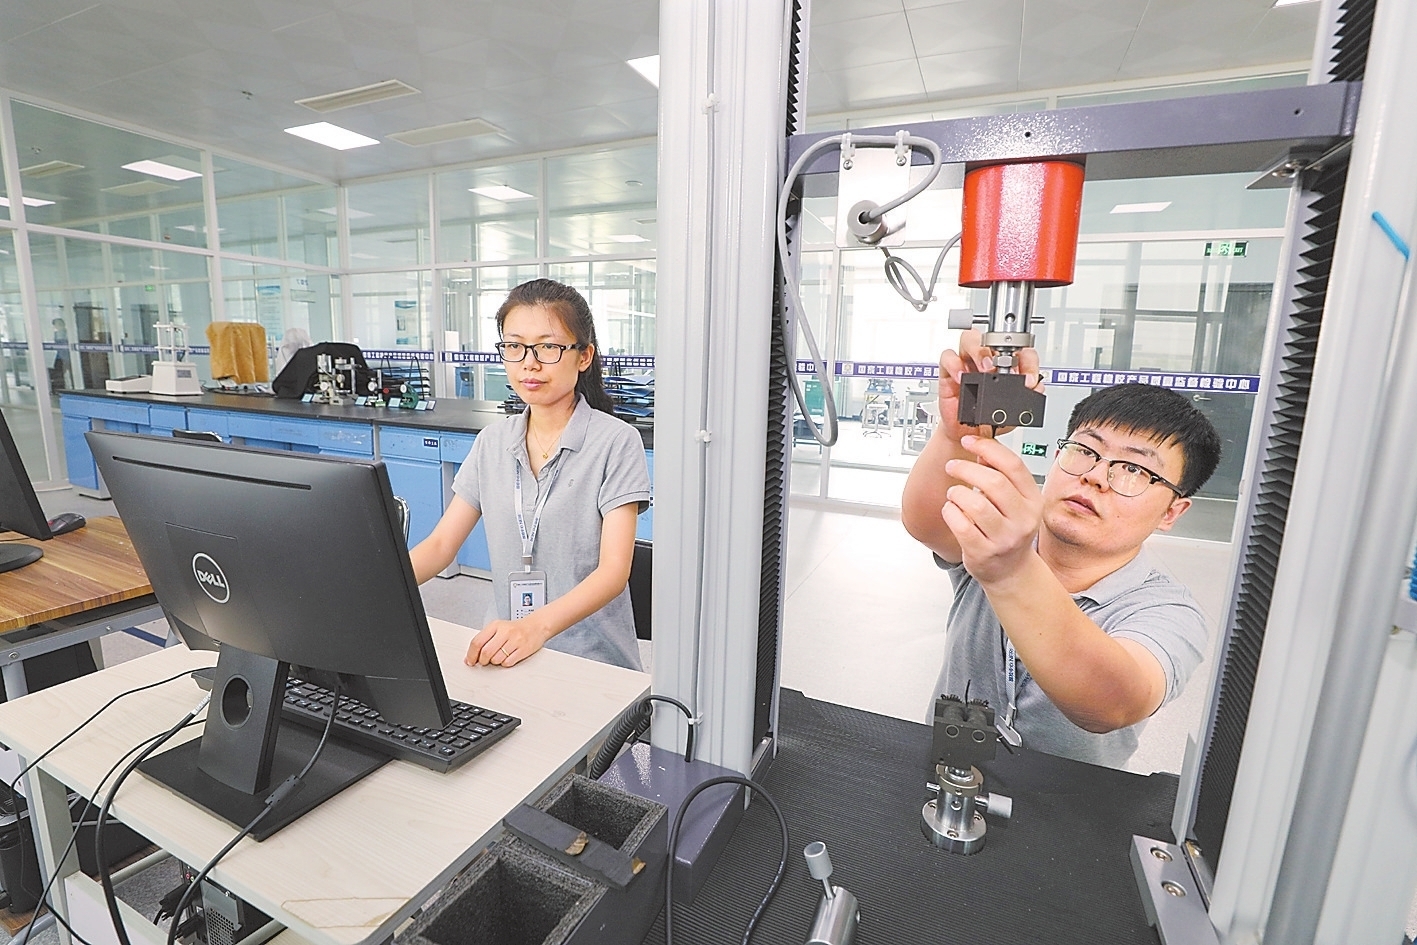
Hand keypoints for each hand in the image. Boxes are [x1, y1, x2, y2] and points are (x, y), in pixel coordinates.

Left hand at [467, 617, 550, 667]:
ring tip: (499, 656)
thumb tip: (470, 657)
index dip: (471, 654)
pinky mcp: (523, 650)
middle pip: (486, 652)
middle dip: (483, 660)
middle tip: (484, 661)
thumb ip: (484, 640)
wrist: (536, 626)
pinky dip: (505, 663)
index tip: (470, 661)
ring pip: (496, 659)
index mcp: (496, 625)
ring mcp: (515, 641)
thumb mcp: (498, 628)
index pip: (477, 642)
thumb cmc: (515, 629)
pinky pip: (508, 663)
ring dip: (495, 662)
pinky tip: (507, 657)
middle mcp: (505, 632)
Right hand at [937, 330, 1044, 440]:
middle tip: (1006, 366)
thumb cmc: (988, 420)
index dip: (1028, 360)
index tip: (1029, 378)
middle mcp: (987, 360)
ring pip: (969, 339)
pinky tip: (962, 377)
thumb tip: (1037, 387)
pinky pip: (947, 357)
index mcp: (1007, 365)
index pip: (1020, 349)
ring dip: (979, 350)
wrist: (966, 435)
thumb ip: (1026, 398)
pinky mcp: (949, 372)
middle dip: (1001, 347)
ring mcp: (967, 364)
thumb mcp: (1013, 413)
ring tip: (986, 369)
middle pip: (992, 336)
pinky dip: (955, 364)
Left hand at [941, 435, 1043, 584]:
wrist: (1010, 571)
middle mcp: (1023, 519)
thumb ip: (1002, 477)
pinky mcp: (984, 552)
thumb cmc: (1009, 531)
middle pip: (993, 482)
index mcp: (1033, 500)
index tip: (969, 441)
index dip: (988, 448)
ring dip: (957, 493)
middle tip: (952, 466)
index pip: (1013, 465)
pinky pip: (960, 524)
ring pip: (975, 503)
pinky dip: (950, 512)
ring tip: (954, 494)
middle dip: (966, 468)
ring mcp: (1004, 538)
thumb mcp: (1015, 502)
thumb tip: (982, 450)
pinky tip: (951, 511)